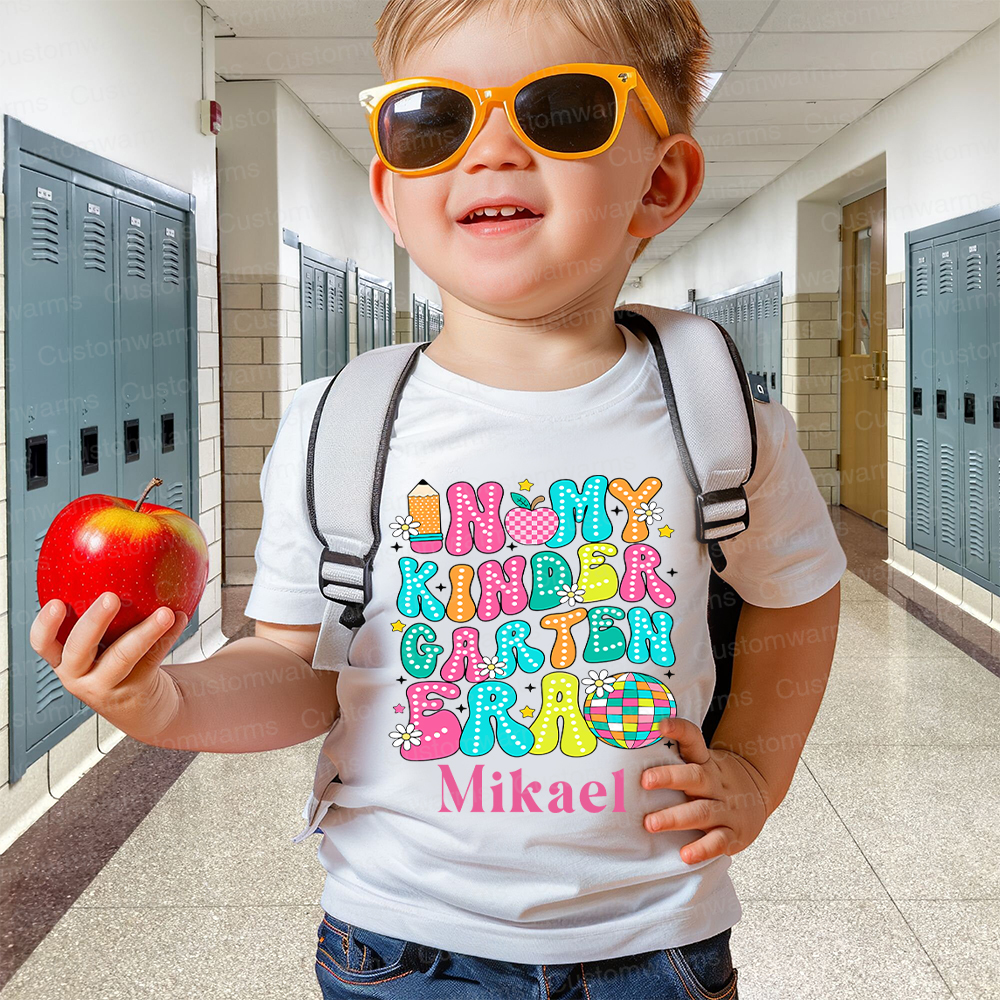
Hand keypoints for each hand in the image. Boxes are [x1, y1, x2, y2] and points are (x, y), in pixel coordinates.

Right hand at [30, 591, 187, 744]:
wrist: (143, 707)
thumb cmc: (119, 663)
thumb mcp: (101, 645)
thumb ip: (103, 615)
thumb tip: (118, 556)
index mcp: (64, 659)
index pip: (43, 643)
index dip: (45, 625)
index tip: (56, 603)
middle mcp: (79, 676)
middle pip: (79, 649)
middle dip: (93, 622)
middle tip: (111, 598)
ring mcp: (106, 686)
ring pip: (123, 656)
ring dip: (146, 631)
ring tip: (166, 612)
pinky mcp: (134, 691)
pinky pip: (152, 658)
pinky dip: (168, 636)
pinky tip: (180, 618)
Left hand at [641, 716, 771, 864]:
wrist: (758, 794)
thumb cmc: (714, 779)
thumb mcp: (701, 762)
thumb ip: (674, 757)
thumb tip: (627, 753)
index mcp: (705, 762)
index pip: (693, 740)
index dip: (678, 730)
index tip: (660, 724)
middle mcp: (715, 783)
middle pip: (694, 776)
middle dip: (669, 778)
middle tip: (644, 781)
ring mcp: (725, 808)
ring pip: (701, 811)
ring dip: (675, 818)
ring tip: (651, 823)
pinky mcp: (733, 834)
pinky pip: (718, 842)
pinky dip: (702, 849)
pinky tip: (685, 855)